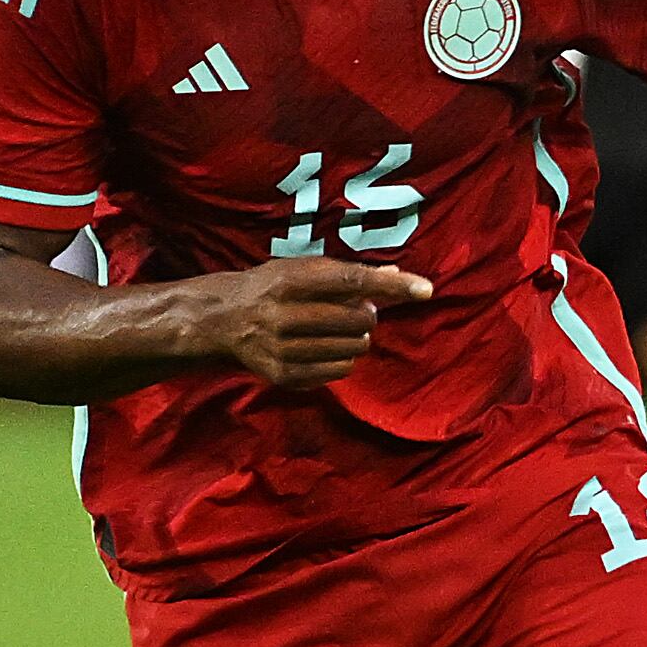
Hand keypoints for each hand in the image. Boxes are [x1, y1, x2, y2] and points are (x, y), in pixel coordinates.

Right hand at [201, 256, 431, 388]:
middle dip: (367, 316)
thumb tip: (399, 273)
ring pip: (353, 349)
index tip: (425, 289)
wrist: (222, 320)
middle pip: (359, 320)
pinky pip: (340, 372)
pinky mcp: (282, 376)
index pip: (351, 281)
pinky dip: (342, 361)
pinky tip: (322, 349)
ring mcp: (281, 349)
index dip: (391, 285)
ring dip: (356, 339)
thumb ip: (349, 274)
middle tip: (355, 312)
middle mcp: (282, 315)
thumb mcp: (302, 270)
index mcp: (289, 281)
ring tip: (335, 330)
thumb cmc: (274, 288)